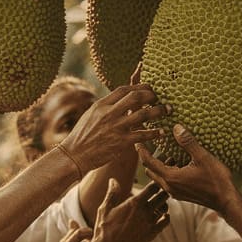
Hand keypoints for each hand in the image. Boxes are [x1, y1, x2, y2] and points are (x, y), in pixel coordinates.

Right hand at [53, 83, 167, 170]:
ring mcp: (116, 128)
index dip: (139, 86)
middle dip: (151, 95)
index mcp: (101, 105)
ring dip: (158, 111)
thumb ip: (106, 107)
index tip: (149, 88)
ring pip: (143, 114)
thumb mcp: (91, 115)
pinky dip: (154, 133)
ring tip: (167, 110)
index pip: (123, 89)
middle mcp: (109, 114)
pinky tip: (161, 132)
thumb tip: (121, 100)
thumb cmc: (82, 135)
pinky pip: (143, 135)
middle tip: (159, 98)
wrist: (74, 155)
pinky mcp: (121, 142)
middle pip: (136, 97)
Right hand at [90, 178, 169, 241]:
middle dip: (162, 191)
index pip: (153, 187)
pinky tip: (162, 215)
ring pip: (165, 208)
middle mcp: (145, 212)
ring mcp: (150, 223)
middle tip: (160, 191)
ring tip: (159, 203)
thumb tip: (113, 180)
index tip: (154, 182)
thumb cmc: (104, 229)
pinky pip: (166, 221)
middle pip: (163, 195)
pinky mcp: (152, 233)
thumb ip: (112, 194)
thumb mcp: (104, 209)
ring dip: (164, 203)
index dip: (156, 182)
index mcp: (134, 203)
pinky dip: (166, 216)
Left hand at [137, 124, 235, 211]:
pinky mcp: (181, 195)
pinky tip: (177, 163)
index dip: (142, 151)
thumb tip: (176, 127)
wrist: (225, 201)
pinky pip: (167, 182)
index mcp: (171, 177)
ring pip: (158, 177)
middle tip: (149, 144)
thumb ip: (188, 142)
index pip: (148, 162)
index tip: (138, 142)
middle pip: (150, 170)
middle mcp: (169, 187)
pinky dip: (167, 172)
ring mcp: (174, 193)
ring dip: (158, 165)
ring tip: (165, 151)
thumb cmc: (216, 180)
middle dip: (148, 158)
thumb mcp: (202, 157)